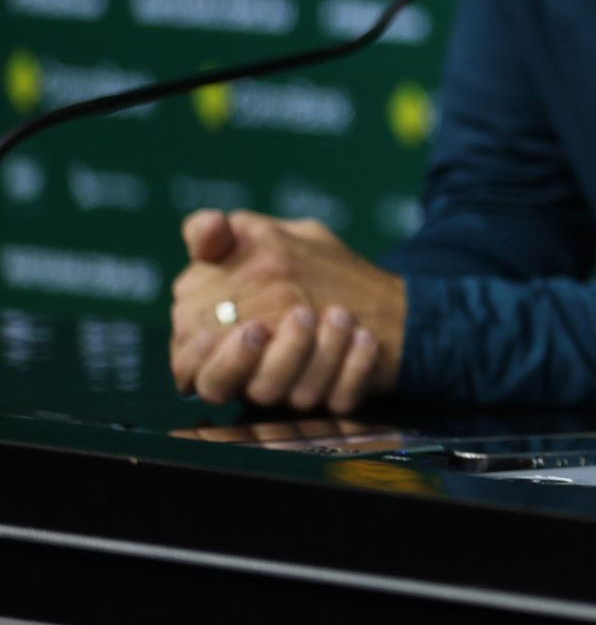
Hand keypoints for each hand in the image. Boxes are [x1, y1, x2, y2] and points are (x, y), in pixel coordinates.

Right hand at [168, 211, 403, 412]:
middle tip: (301, 315)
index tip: (252, 326)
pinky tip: (366, 338)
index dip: (217, 354)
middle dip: (272, 357)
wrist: (372, 291)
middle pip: (243, 390)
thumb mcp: (257, 240)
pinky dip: (355, 369)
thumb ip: (219, 235)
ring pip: (296, 396)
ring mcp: (296, 389)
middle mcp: (252, 374)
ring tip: (341, 315)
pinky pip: (343, 398)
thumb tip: (208, 226)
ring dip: (319, 356)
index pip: (194, 366)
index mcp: (218, 341)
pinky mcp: (337, 396)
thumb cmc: (297, 265)